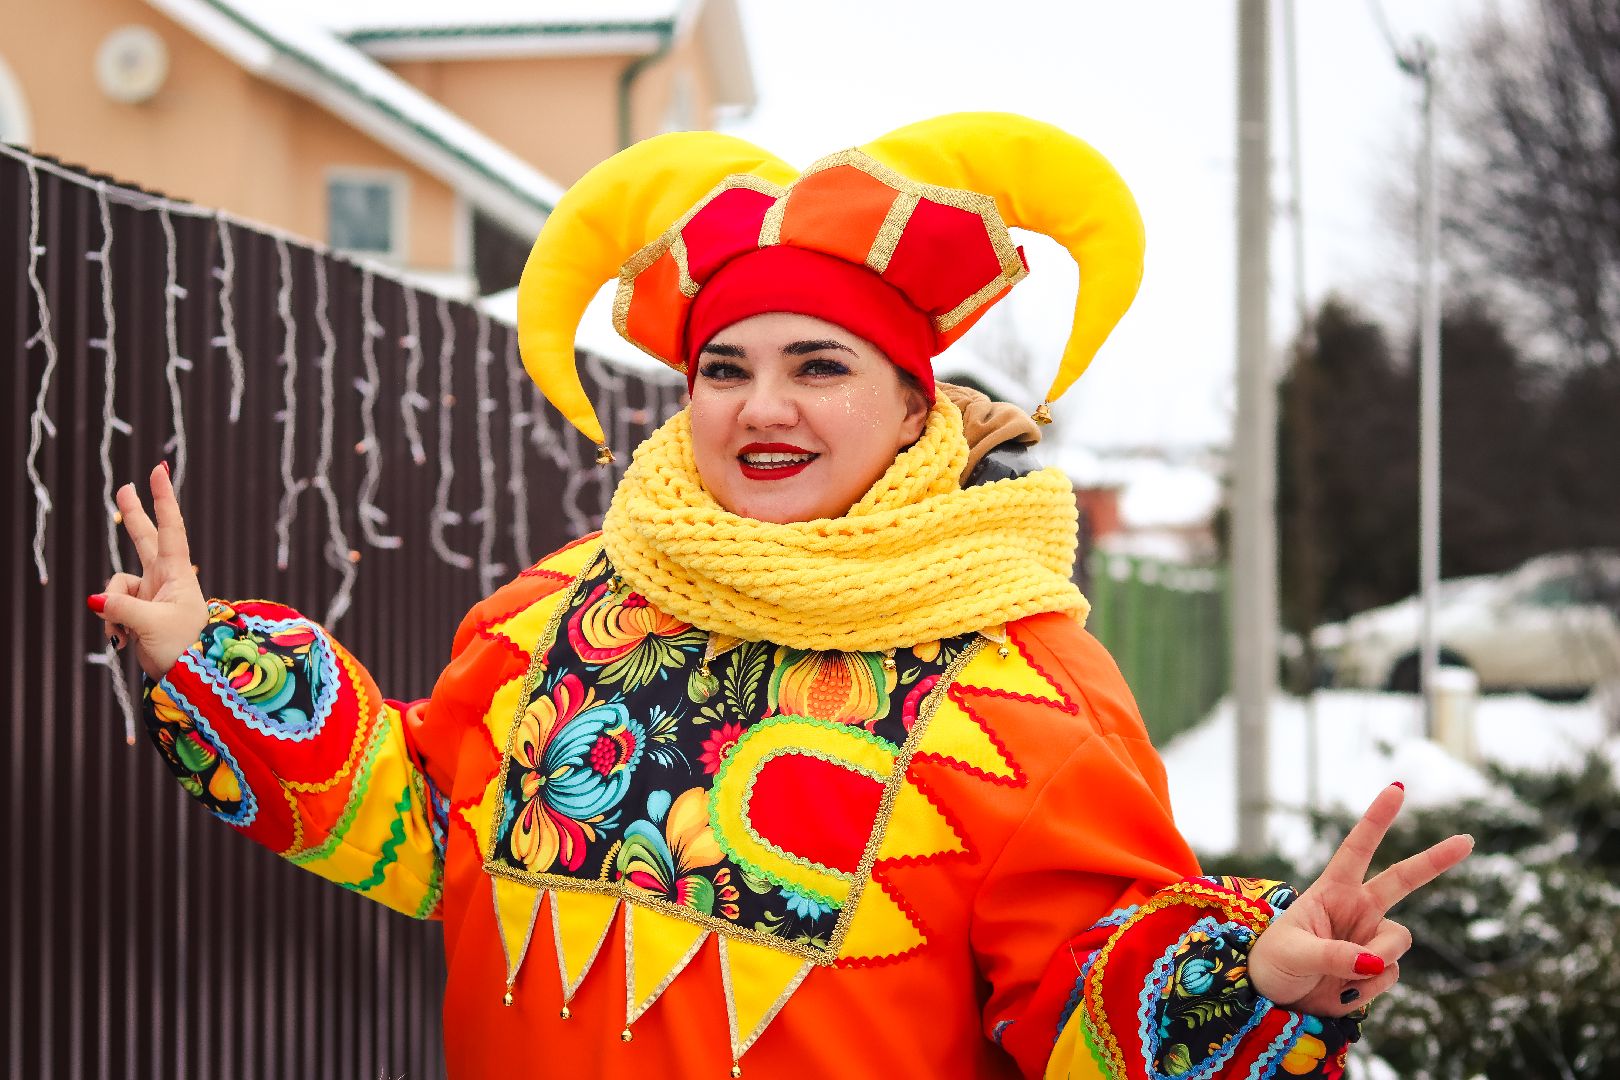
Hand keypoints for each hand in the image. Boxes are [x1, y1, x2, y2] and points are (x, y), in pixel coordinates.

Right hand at [89, 463, 210, 681]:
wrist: (188, 675)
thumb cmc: (183, 647)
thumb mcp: (152, 625)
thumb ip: (122, 609)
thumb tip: (95, 601)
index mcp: (177, 573)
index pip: (170, 528)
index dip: (163, 499)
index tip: (158, 471)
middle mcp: (163, 578)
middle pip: (144, 538)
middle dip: (133, 514)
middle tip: (125, 487)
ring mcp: (149, 593)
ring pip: (114, 586)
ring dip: (112, 609)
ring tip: (127, 632)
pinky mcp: (136, 609)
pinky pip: (111, 606)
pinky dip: (111, 623)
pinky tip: (123, 640)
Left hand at [1247, 782, 1472, 1015]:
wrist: (1276, 1000)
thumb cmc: (1274, 964)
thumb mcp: (1293, 954)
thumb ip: (1333, 955)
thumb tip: (1374, 961)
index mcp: (1331, 890)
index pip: (1356, 848)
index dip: (1377, 819)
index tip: (1397, 789)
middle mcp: (1357, 909)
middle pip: (1403, 879)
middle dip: (1435, 860)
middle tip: (1467, 840)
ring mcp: (1371, 938)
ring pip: (1397, 942)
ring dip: (1373, 963)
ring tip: (1339, 977)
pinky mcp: (1378, 967)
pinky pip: (1389, 975)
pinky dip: (1367, 989)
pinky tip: (1342, 992)